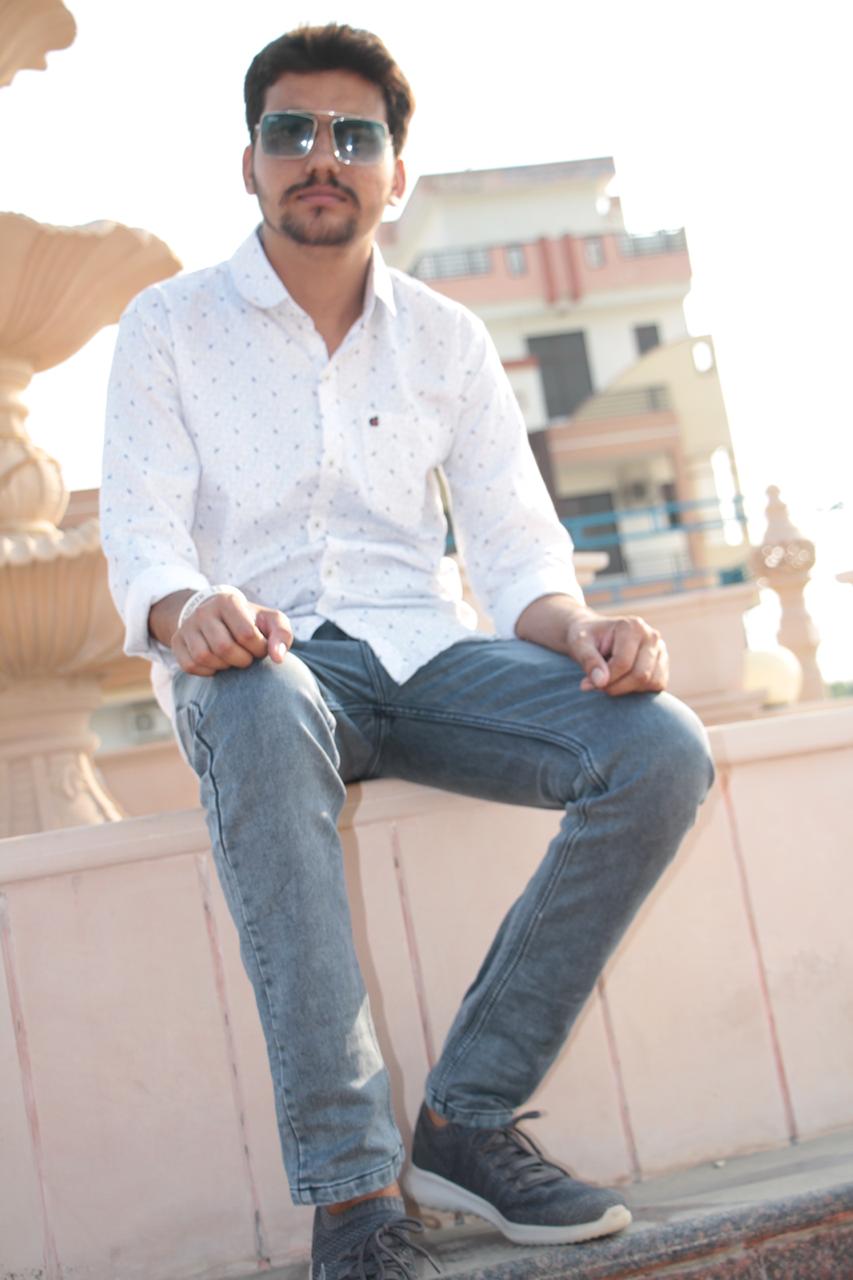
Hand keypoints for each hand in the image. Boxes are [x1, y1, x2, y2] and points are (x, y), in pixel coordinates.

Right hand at [156, 589, 292, 676]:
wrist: (219, 618)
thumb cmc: (251, 622)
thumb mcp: (271, 622)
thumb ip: (282, 635)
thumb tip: (277, 658)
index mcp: (228, 601)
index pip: (246, 634)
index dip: (258, 649)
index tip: (260, 648)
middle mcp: (204, 611)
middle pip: (224, 648)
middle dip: (242, 660)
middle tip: (247, 658)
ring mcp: (187, 626)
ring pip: (204, 657)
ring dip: (224, 666)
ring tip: (233, 660)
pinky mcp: (177, 642)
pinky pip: (190, 665)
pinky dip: (207, 671)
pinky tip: (218, 665)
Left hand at [566, 610, 668, 695]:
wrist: (594, 636)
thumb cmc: (586, 639)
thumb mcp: (579, 645)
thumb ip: (588, 661)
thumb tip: (600, 682)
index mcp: (632, 626)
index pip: (623, 663)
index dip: (605, 679)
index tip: (586, 683)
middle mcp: (651, 636)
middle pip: (640, 675)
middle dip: (616, 687)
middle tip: (597, 685)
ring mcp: (660, 650)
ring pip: (650, 682)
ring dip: (626, 689)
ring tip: (609, 679)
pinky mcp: (662, 664)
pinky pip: (656, 685)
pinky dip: (638, 690)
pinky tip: (622, 680)